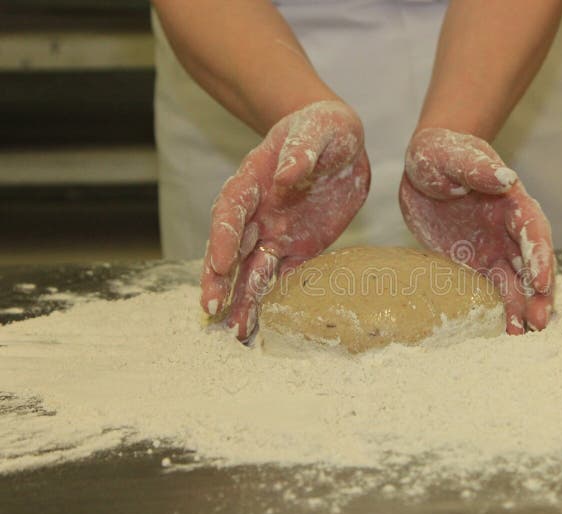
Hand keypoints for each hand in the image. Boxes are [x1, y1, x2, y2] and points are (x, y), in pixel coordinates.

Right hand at [200, 101, 369, 339]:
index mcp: (254, 179)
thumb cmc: (324, 129)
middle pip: (231, 247)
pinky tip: (261, 323)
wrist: (342, 144)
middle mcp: (258, 211)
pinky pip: (281, 275)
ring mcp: (275, 232)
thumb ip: (301, 151)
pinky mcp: (298, 248)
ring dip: (241, 297)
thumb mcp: (318, 130)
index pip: (232, 209)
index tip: (220, 261)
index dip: (223, 235)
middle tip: (212, 307)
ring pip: (251, 268)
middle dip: (220, 277)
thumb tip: (284, 177)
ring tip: (235, 330)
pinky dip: (270, 298)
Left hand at [399, 128, 554, 333]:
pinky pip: (494, 288)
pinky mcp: (478, 262)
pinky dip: (503, 309)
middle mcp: (510, 228)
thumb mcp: (453, 156)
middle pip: (534, 262)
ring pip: (518, 281)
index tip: (542, 279)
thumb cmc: (441, 153)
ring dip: (524, 307)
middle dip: (539, 291)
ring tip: (524, 334)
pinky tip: (506, 330)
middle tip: (539, 321)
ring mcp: (496, 247)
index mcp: (511, 200)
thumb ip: (478, 168)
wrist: (421, 168)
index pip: (532, 229)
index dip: (540, 254)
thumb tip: (507, 178)